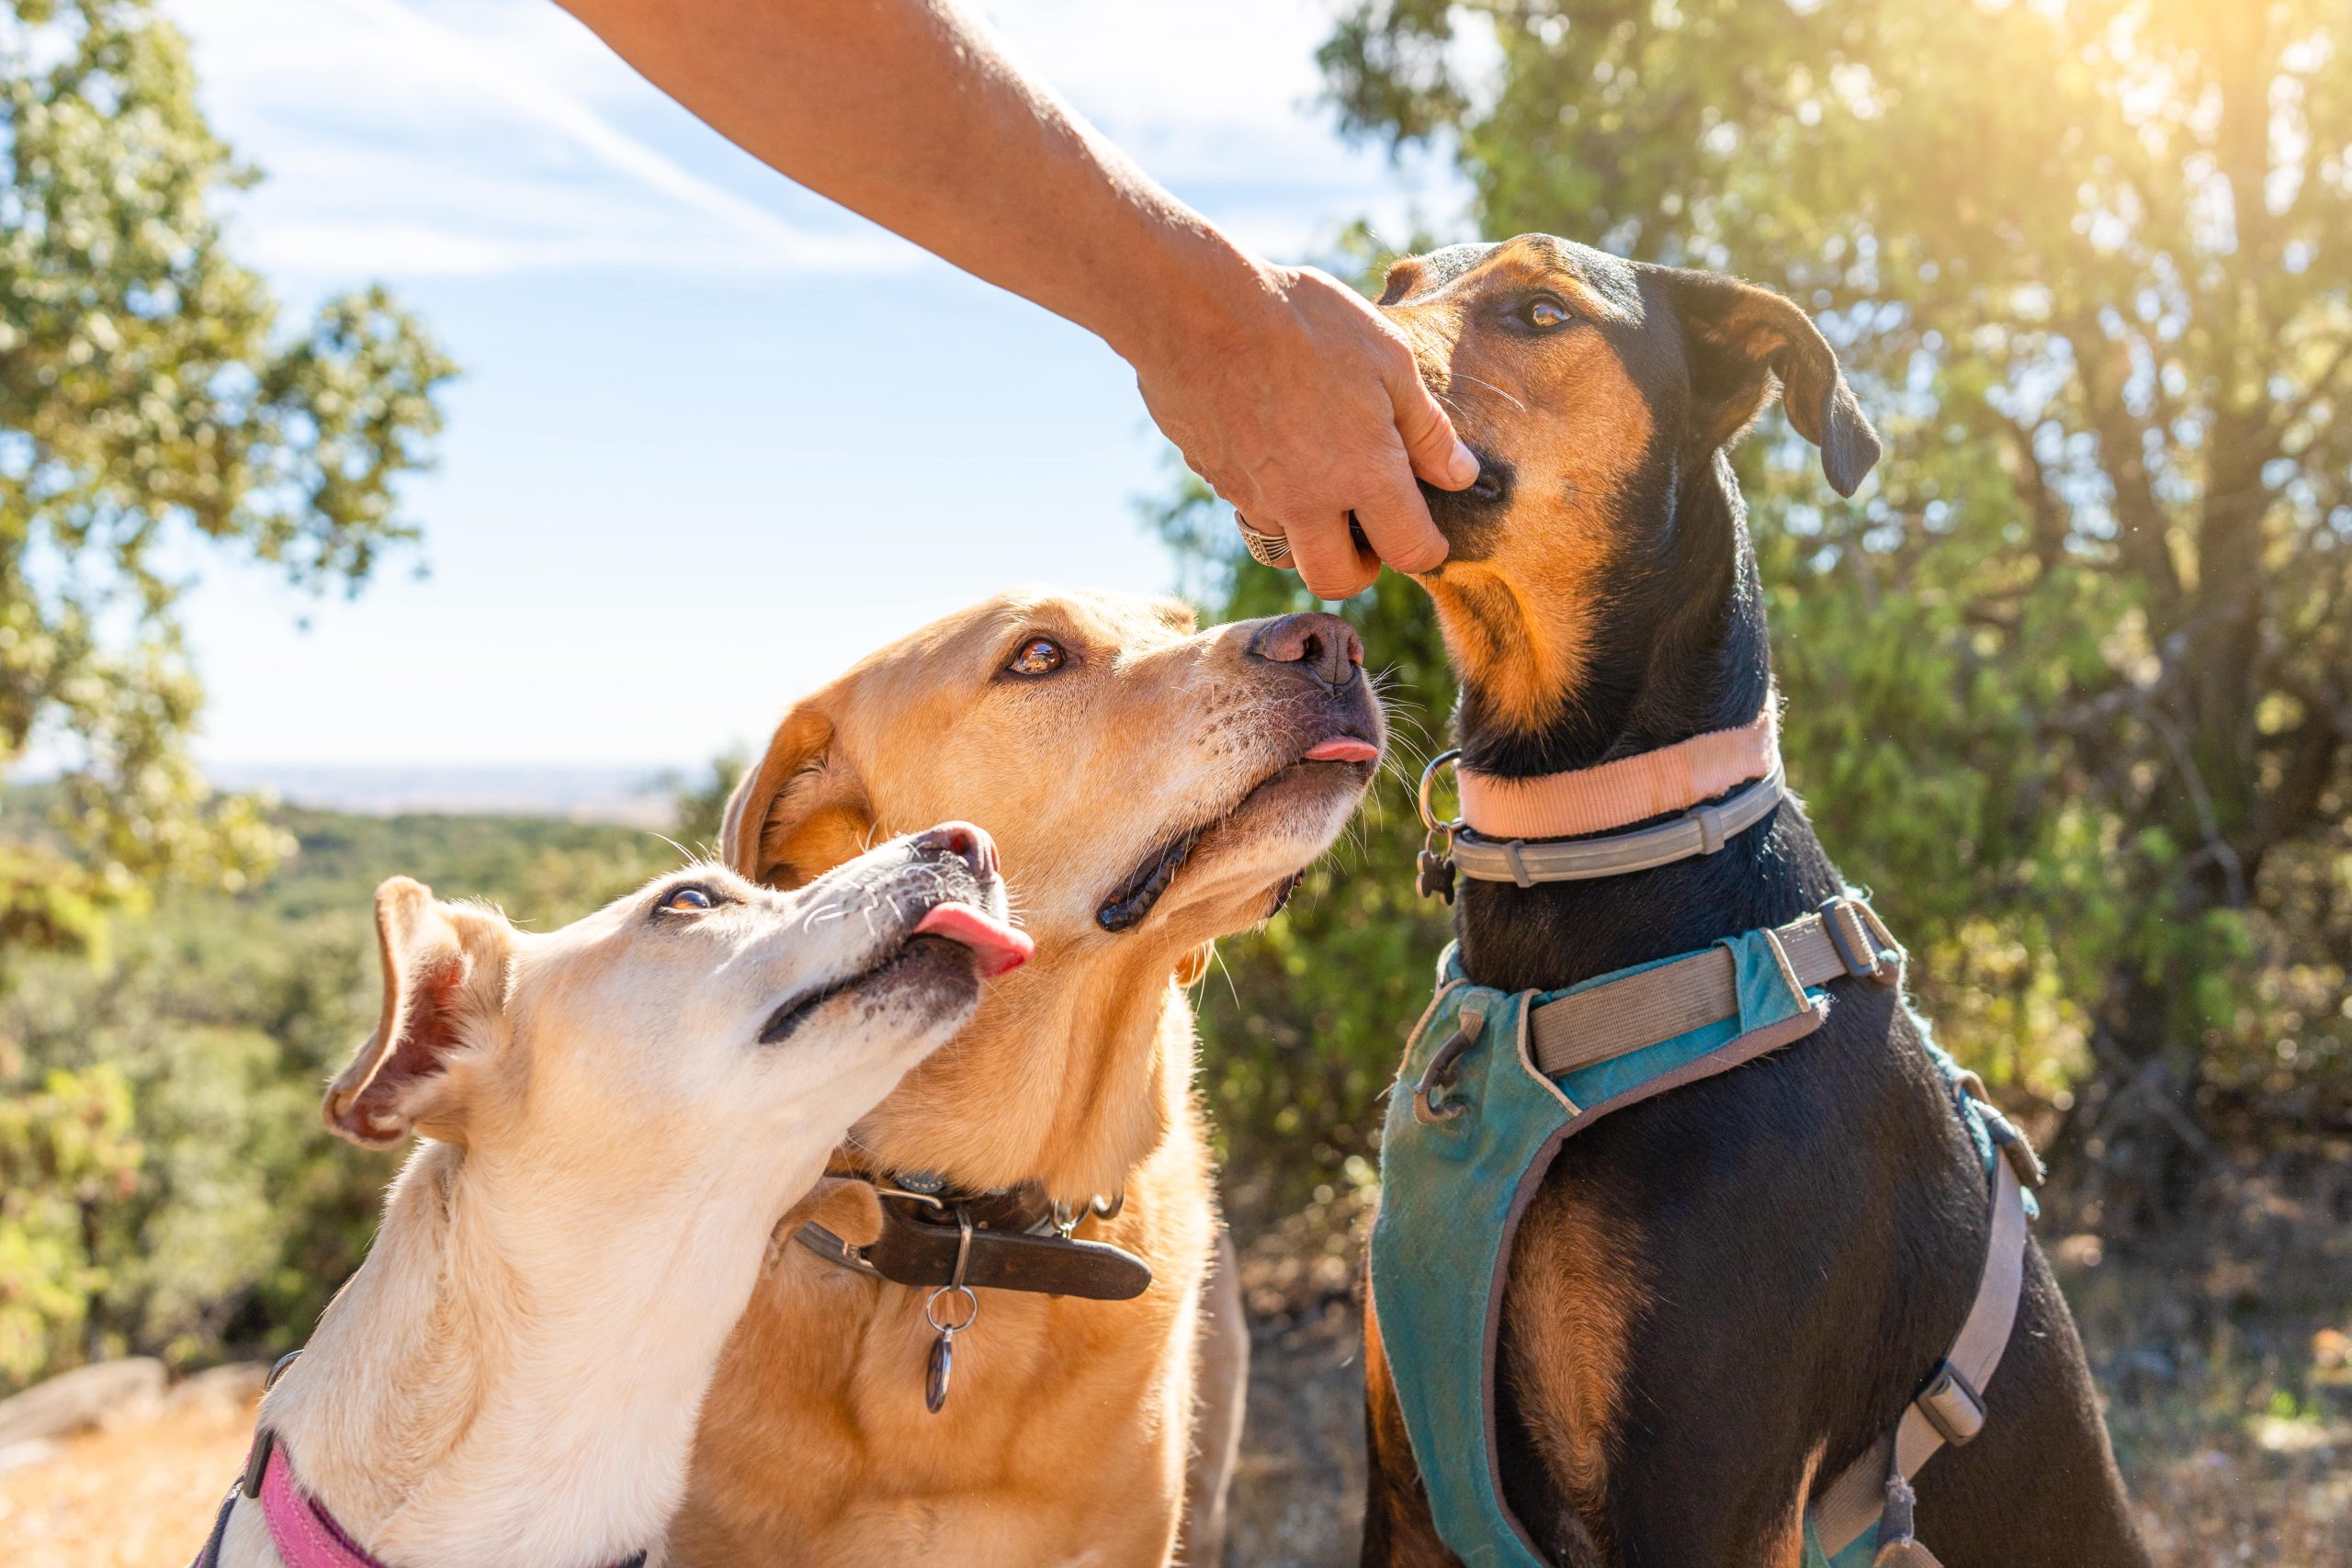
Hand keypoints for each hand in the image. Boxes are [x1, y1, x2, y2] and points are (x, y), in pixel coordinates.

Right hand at [1132, 261, 1479, 598]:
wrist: (1195, 308)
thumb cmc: (1303, 322)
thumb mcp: (1388, 358)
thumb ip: (1427, 429)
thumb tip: (1460, 475)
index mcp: (1363, 475)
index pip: (1409, 552)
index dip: (1429, 549)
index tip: (1429, 532)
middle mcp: (1306, 503)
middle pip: (1336, 580)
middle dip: (1360, 568)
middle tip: (1368, 528)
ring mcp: (1253, 496)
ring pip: (1285, 548)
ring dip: (1308, 531)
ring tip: (1317, 477)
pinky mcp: (1213, 478)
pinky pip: (1247, 507)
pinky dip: (1268, 494)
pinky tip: (1271, 443)